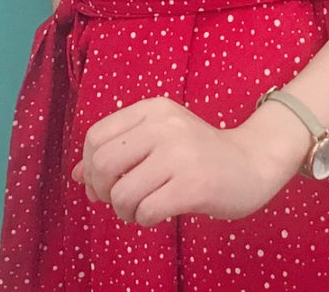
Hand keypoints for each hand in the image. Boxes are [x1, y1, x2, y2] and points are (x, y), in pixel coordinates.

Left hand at [71, 95, 296, 226]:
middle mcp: (163, 125)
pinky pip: (146, 210)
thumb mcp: (160, 138)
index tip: (101, 184)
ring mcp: (179, 153)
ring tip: (140, 210)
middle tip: (119, 201)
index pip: (96, 137)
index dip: (89, 167)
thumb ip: (120, 150)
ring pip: (121, 193)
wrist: (253, 162)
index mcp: (152, 109)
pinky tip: (157, 214)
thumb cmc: (200, 154)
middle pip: (102, 164)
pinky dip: (144, 219)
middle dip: (102, 191)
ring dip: (124, 211)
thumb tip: (76, 175)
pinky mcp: (193, 184)